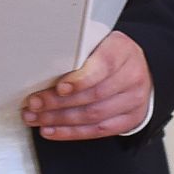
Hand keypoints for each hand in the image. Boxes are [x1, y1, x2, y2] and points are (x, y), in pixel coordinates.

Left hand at [22, 30, 151, 139]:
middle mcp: (131, 77)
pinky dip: (71, 132)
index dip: (80, 79)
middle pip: (94, 95)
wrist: (139, 67)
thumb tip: (44, 61)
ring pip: (93, 115)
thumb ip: (78, 49)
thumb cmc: (112, 52)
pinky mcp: (129, 120)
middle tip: (34, 103)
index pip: (103, 66)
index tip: (59, 87)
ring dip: (59, 119)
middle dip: (58, 102)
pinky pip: (98, 131)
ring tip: (36, 118)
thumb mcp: (99, 40)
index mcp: (122, 51)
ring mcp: (133, 101)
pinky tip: (52, 130)